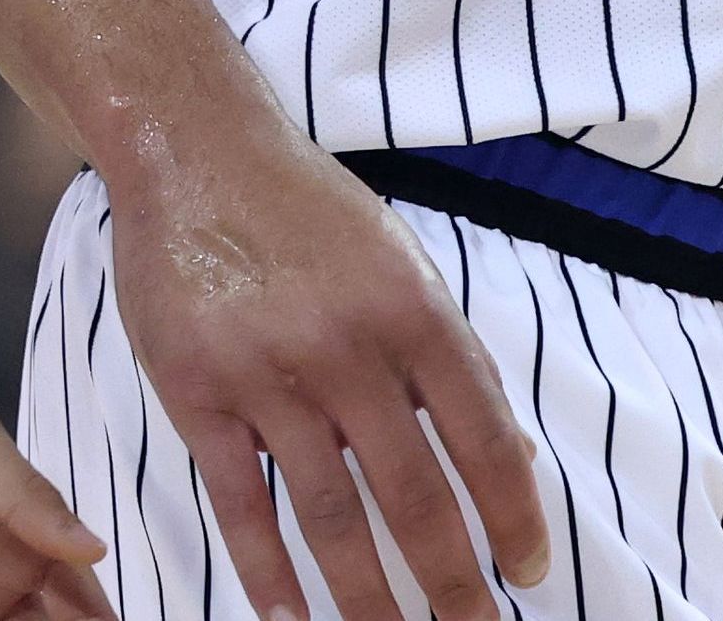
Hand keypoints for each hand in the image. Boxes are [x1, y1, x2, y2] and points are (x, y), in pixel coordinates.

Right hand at [109, 131, 547, 620]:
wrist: (194, 148)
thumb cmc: (305, 210)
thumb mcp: (398, 263)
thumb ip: (444, 356)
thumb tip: (504, 454)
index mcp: (414, 312)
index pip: (484, 438)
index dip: (513, 516)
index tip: (528, 573)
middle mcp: (349, 347)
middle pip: (415, 494)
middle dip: (452, 582)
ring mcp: (268, 372)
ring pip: (331, 513)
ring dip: (367, 596)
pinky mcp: (197, 390)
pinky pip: (240, 500)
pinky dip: (266, 569)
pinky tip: (290, 616)